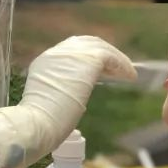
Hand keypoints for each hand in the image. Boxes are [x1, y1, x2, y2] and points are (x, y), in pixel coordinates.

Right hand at [21, 37, 136, 146]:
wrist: (37, 123)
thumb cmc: (40, 124)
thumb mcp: (47, 102)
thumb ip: (60, 92)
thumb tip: (75, 95)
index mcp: (44, 62)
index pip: (69, 52)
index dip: (85, 58)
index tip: (99, 71)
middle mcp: (56, 53)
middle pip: (85, 43)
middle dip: (101, 53)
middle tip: (115, 68)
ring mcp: (72, 54)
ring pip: (99, 47)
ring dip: (115, 59)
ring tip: (127, 72)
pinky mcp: (88, 60)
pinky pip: (110, 57)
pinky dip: (122, 65)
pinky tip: (130, 76)